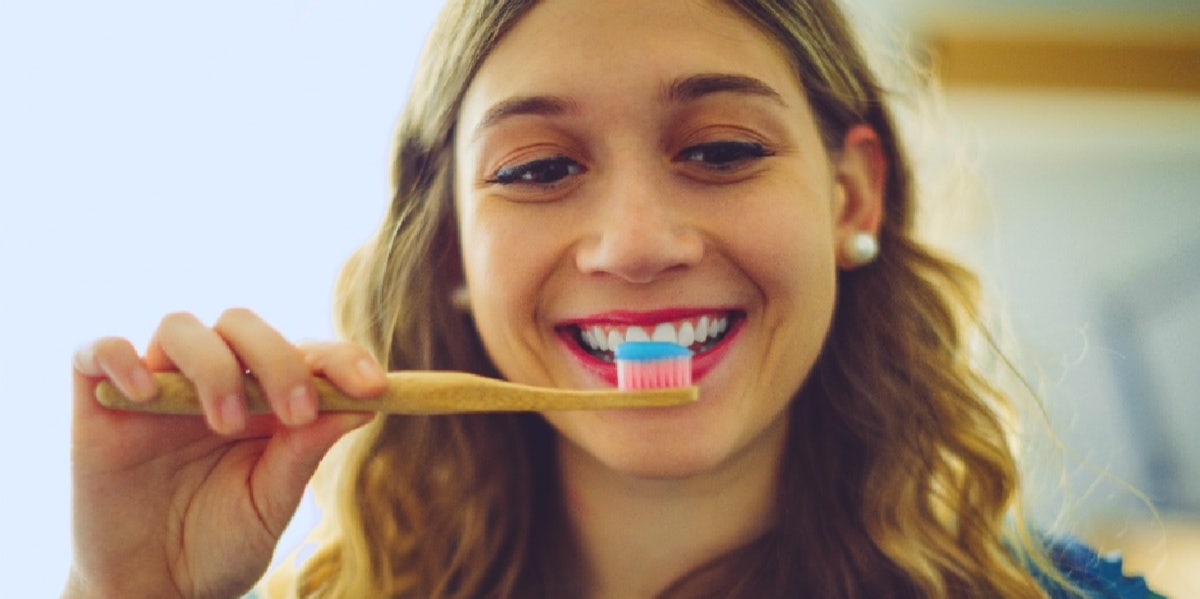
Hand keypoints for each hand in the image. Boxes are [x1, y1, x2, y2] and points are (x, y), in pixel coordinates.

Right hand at [64, 308, 385, 598]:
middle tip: (297, 414)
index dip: (342, 359)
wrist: (155, 588)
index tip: (374, 387)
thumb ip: (305, 452)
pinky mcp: (99, 403)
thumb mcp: (271, 502)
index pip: (305, 352)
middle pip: (242, 324)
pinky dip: (119, 357)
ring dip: (213, 366)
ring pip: (180, 327)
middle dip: (279, 359)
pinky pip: (96, 350)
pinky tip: (144, 393)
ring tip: (224, 425)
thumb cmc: (221, 542)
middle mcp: (213, 378)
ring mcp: (156, 386)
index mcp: (264, 396)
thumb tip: (363, 405)